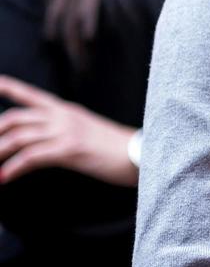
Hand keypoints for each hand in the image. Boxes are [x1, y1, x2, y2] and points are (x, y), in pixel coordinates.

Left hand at [0, 75, 137, 185]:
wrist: (139, 154)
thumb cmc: (116, 147)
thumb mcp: (86, 131)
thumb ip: (65, 130)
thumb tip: (44, 141)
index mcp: (67, 110)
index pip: (31, 95)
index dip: (9, 88)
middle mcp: (63, 116)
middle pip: (14, 118)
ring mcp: (65, 131)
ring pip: (17, 137)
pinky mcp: (69, 149)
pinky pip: (31, 157)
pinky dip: (13, 168)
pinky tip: (4, 178)